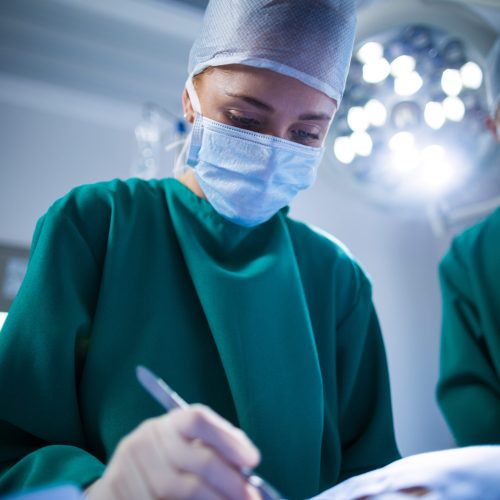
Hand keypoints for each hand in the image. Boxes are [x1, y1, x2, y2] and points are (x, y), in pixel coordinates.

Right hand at [86, 404, 260, 499]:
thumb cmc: (165, 463)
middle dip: (231, 482)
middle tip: (252, 497)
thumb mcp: (184, 448)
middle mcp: (147, 440)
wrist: (120, 483)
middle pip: (199, 460)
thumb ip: (211, 450)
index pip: (198, 420)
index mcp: (167, 423)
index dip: (228, 439)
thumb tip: (247, 467)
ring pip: (184, 489)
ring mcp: (131, 469)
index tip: (253, 460)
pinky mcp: (120, 492)